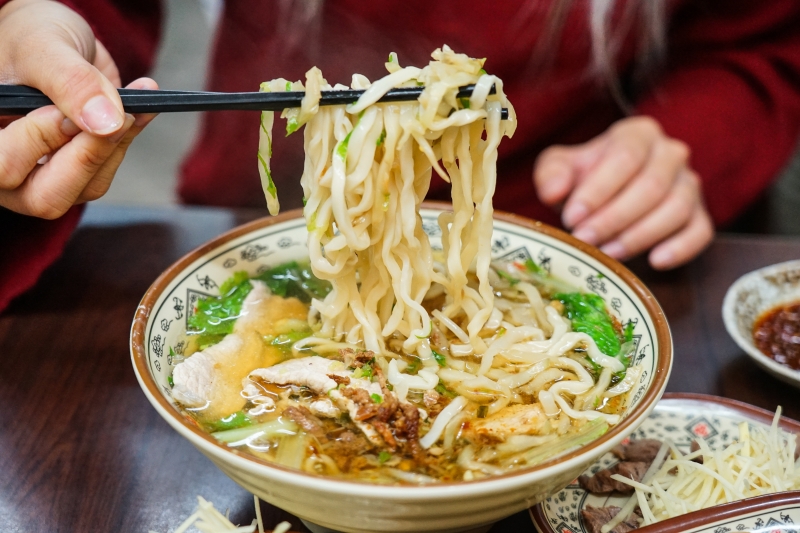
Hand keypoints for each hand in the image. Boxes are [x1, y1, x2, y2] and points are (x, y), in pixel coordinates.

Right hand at [0, 0, 156, 218]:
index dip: (38, 142)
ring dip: (116, 145)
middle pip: (47, 198)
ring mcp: (45, 176)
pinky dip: (130, 137)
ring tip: (132, 103)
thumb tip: (106, 123)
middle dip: (87, 155)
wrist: (54, 41)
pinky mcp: (80, 172)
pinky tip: (140, 108)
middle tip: (116, 115)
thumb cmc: (30, 39)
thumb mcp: (44, 48)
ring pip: (86, 188)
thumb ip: (70, 82)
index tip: (65, 110)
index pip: (4, 168)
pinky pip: (109, 171)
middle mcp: (9, 169)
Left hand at [534, 116, 713, 269]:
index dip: (599, 190)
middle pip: (651, 185)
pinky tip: (655, 262)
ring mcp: (689, 184)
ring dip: (640, 236)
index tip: (572, 217)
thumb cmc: (583, 178)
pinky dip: (681, 248)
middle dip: (614, 218)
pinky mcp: (700, 214)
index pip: (625, 156)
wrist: (605, 196)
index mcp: (638, 133)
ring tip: (608, 254)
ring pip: (676, 209)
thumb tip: (554, 191)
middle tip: (585, 239)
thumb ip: (551, 174)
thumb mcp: (559, 168)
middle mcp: (671, 153)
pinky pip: (700, 231)